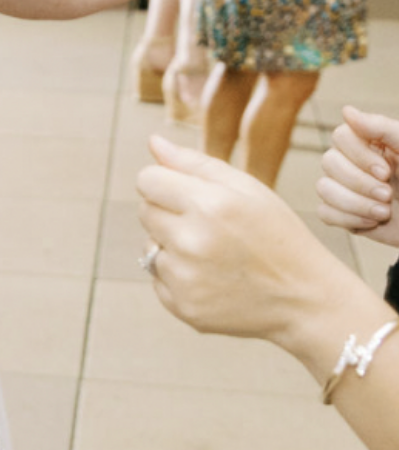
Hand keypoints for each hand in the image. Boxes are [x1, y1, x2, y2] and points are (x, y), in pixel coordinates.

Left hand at [137, 134, 339, 343]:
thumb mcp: (248, 188)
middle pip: (145, 211)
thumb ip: (194, 163)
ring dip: (171, 245)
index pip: (147, 180)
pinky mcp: (183, 307)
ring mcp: (185, 279)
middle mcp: (191, 242)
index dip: (164, 182)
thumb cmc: (278, 235)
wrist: (306, 299)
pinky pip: (158, 279)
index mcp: (208, 205)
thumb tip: (153, 142)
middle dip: (168, 212)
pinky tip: (212, 277)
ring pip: (149, 246)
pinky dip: (177, 276)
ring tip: (214, 254)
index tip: (186, 192)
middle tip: (208, 225)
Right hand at [317, 105, 398, 246]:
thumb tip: (346, 111)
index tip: (387, 172)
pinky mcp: (343, 213)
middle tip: (388, 195)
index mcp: (368, 142)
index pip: (340, 136)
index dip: (359, 156)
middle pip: (329, 162)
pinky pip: (325, 213)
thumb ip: (381, 128)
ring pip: (323, 188)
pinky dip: (348, 219)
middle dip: (360, 183)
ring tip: (384, 212)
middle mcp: (351, 161)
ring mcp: (344, 187)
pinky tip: (373, 222)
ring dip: (355, 204)